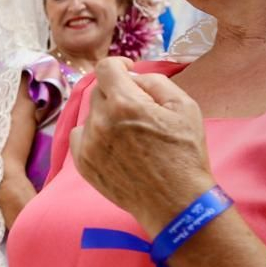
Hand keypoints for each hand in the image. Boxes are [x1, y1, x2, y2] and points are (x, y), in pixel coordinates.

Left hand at [69, 59, 213, 234]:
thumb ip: (155, 82)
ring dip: (107, 116)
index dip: (119, 65)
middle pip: (99, 91)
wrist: (175, 201)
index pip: (106, 68)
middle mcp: (100, 122)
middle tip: (139, 109)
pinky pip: (79, 136)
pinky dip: (94, 135)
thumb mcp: (184, 106)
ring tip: (130, 133)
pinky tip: (115, 145)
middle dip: (118, 93)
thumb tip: (133, 76)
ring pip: (91, 114)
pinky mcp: (82, 163)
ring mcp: (88, 144)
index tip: (128, 72)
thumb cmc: (185, 154)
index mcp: (125, 104)